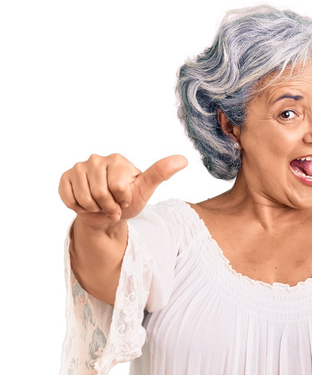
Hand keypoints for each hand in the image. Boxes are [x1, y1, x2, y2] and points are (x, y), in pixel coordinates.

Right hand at [59, 153, 187, 226]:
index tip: (125, 200)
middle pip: (100, 193)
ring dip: (94, 209)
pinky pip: (69, 198)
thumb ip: (160, 174)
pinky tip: (85, 204)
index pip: (118, 187)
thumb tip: (183, 159)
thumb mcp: (145, 190)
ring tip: (100, 205)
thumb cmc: (127, 201)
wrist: (106, 215)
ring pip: (85, 198)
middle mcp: (97, 159)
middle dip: (108, 207)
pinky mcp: (65, 178)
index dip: (122, 201)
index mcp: (117, 160)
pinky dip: (79, 208)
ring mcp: (79, 167)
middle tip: (112, 207)